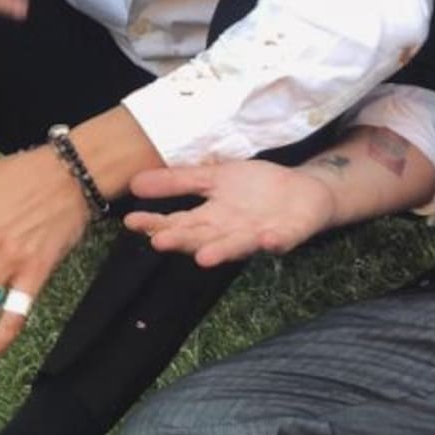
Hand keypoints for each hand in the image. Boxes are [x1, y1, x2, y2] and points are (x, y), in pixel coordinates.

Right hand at [125, 160, 337, 267]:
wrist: (302, 192)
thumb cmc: (255, 188)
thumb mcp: (215, 178)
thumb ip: (179, 181)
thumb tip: (135, 181)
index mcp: (211, 218)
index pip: (178, 223)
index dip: (156, 224)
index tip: (131, 221)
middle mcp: (229, 232)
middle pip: (202, 238)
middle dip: (182, 242)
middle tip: (159, 242)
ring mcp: (257, 236)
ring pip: (235, 246)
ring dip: (221, 252)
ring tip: (204, 257)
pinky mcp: (286, 236)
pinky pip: (280, 241)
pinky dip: (273, 242)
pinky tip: (267, 239)